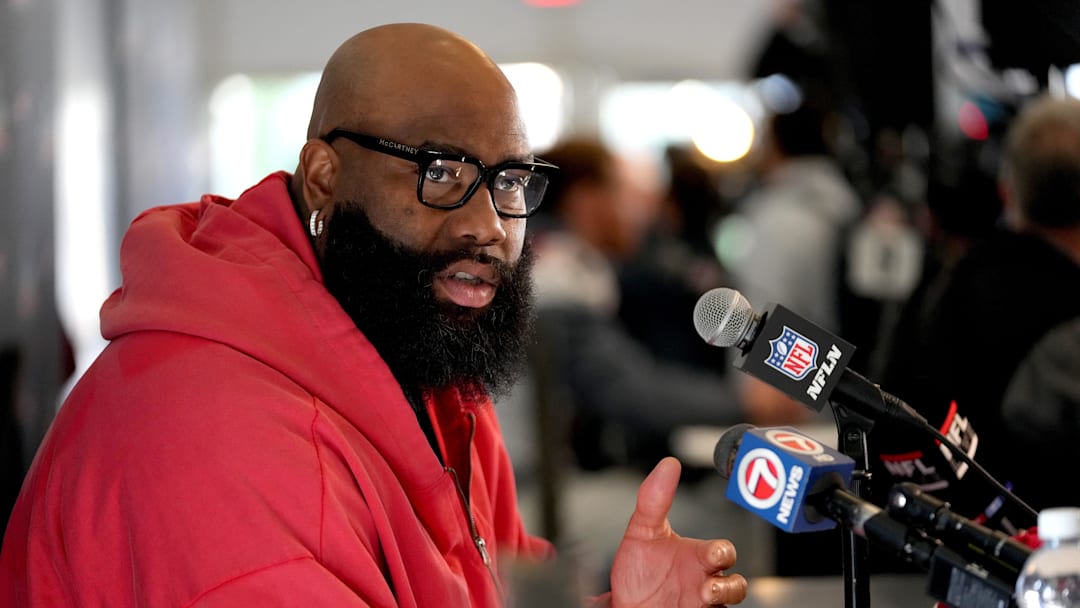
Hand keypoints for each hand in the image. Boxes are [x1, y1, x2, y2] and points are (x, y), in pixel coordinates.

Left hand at [609, 457, 747, 606]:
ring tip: (704, 598)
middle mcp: (705, 582)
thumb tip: (668, 465)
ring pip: (728, 605)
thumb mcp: (643, 532)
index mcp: (698, 558)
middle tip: (708, 587)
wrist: (623, 604)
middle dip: (728, 586)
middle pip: (735, 586)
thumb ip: (654, 499)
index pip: (723, 552)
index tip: (713, 553)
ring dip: (722, 602)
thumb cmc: (640, 569)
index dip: (722, 552)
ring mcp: (703, 605)